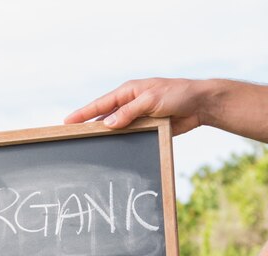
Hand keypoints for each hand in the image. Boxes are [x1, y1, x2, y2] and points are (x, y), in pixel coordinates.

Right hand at [65, 78, 206, 134]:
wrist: (200, 105)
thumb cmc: (177, 94)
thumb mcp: (151, 101)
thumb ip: (129, 113)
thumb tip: (107, 124)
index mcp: (129, 92)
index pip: (100, 104)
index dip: (83, 113)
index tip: (67, 121)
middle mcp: (130, 104)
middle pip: (105, 117)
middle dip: (89, 125)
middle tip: (71, 136)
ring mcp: (138, 117)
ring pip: (116, 129)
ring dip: (105, 137)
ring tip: (87, 146)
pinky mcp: (147, 128)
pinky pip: (130, 137)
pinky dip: (121, 143)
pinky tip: (112, 151)